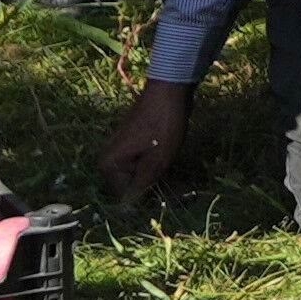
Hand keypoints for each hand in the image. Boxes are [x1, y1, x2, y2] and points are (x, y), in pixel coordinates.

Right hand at [94, 79, 193, 205]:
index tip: (175, 202)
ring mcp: (126, 153)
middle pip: (137, 188)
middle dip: (162, 194)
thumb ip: (142, 186)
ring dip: (167, 185)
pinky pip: (149, 168)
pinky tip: (184, 181)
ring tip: (190, 189)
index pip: (128, 197)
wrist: (171, 90)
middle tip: (188, 194)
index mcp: (111, 165)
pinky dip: (165, 173)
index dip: (151, 201)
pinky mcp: (139, 148)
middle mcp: (113, 161)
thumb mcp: (156, 161)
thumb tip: (127, 210)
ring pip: (146, 179)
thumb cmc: (162, 124)